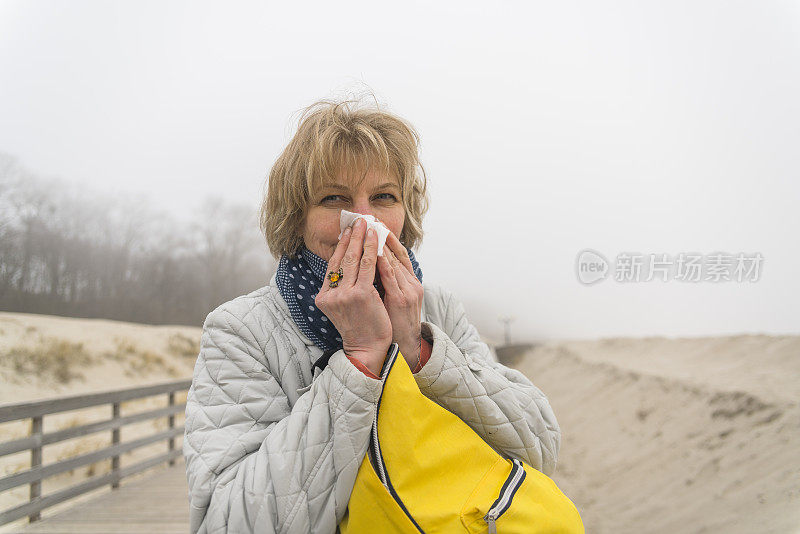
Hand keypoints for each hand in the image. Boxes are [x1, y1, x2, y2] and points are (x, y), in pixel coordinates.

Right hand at [314, 219, 392, 375]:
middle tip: (357, 221)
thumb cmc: (360, 327)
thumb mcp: (343, 307)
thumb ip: (342, 288)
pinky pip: (369, 266)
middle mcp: (331, 295)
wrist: (368, 349)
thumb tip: (349, 262)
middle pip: (341, 259)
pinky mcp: (362, 295)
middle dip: (351, 237)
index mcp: (323, 297)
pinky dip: (373, 250)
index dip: (340, 246)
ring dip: (362, 239)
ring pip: (354, 259)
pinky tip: (376, 239)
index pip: (332, 266)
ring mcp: (345, 295)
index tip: (347, 232)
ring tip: (367, 224)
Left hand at [377, 231, 423, 369]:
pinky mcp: (400, 299)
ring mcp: (408, 290)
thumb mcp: (391, 298)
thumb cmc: (391, 323)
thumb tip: (368, 264)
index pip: (399, 254)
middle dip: (382, 235)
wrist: (401, 347)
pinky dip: (382, 262)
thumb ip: (384, 281)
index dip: (388, 238)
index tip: (377, 223)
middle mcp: (412, 283)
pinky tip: (374, 251)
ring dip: (381, 244)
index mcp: (410, 282)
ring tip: (370, 229)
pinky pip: (389, 276)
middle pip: (397, 253)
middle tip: (370, 219)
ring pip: (393, 261)